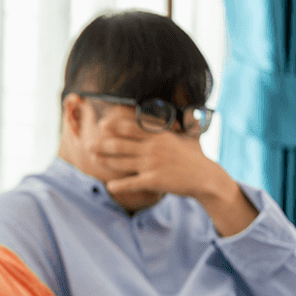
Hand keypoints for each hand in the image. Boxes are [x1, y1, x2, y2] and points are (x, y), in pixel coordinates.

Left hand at [90, 111, 220, 200]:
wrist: (206, 178)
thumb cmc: (193, 156)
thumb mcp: (186, 136)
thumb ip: (176, 124)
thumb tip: (176, 109)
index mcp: (160, 135)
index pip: (133, 127)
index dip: (115, 125)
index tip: (102, 124)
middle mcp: (154, 147)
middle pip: (121, 144)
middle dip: (102, 144)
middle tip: (89, 145)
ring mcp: (153, 164)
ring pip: (122, 162)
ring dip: (104, 161)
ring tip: (93, 159)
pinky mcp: (154, 180)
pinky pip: (132, 182)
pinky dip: (120, 185)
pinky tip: (110, 186)